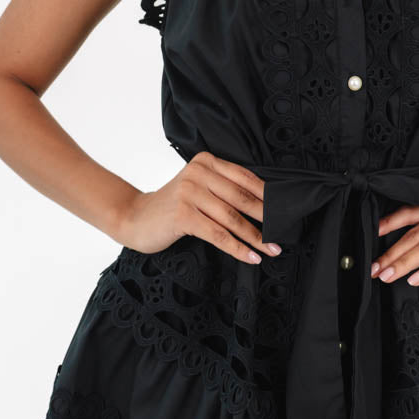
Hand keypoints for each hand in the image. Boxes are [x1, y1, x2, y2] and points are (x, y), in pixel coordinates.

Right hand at [118, 151, 281, 263]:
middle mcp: (198, 173)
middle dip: (266, 219)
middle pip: (242, 198)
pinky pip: (218, 234)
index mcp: (205, 161)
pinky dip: (237, 248)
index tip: (284, 211)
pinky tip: (250, 256)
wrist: (134, 217)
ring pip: (232, 218)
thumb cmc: (171, 207)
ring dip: (255, 237)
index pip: (245, 177)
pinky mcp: (183, 214)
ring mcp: (189, 193)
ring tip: (270, 249)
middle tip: (282, 233)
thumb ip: (222, 189)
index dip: (267, 196)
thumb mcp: (196, 189)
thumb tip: (263, 206)